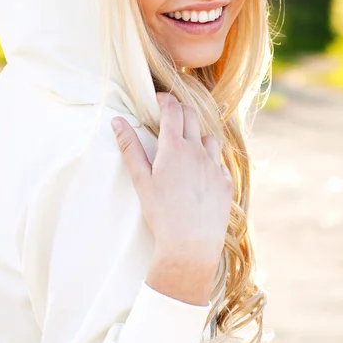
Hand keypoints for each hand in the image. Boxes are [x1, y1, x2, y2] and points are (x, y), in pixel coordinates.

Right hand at [111, 92, 232, 262]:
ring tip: (186, 147)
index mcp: (174, 147)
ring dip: (197, 136)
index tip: (158, 99)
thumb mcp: (140, 180)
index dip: (165, 99)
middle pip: (192, 116)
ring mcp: (214, 165)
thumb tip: (117, 121)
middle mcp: (198, 151)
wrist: (191, 244)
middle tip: (169, 117)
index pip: (172, 110)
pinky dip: (209, 161)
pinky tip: (200, 174)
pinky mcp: (225, 182)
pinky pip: (219, 162)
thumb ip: (130, 147)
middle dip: (180, 111)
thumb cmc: (161, 213)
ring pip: (209, 138)